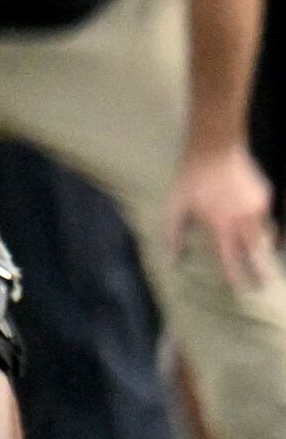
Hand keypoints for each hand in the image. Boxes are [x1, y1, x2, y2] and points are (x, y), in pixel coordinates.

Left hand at [175, 142, 278, 287]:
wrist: (215, 148)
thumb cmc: (191, 177)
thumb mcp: (175, 204)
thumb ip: (173, 233)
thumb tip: (172, 258)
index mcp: (221, 225)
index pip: (230, 258)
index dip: (235, 275)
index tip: (240, 290)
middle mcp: (243, 221)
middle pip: (257, 252)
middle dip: (262, 269)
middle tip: (267, 284)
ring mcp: (257, 208)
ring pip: (265, 235)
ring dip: (265, 249)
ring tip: (267, 260)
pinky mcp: (264, 196)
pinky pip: (265, 216)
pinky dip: (262, 225)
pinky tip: (258, 229)